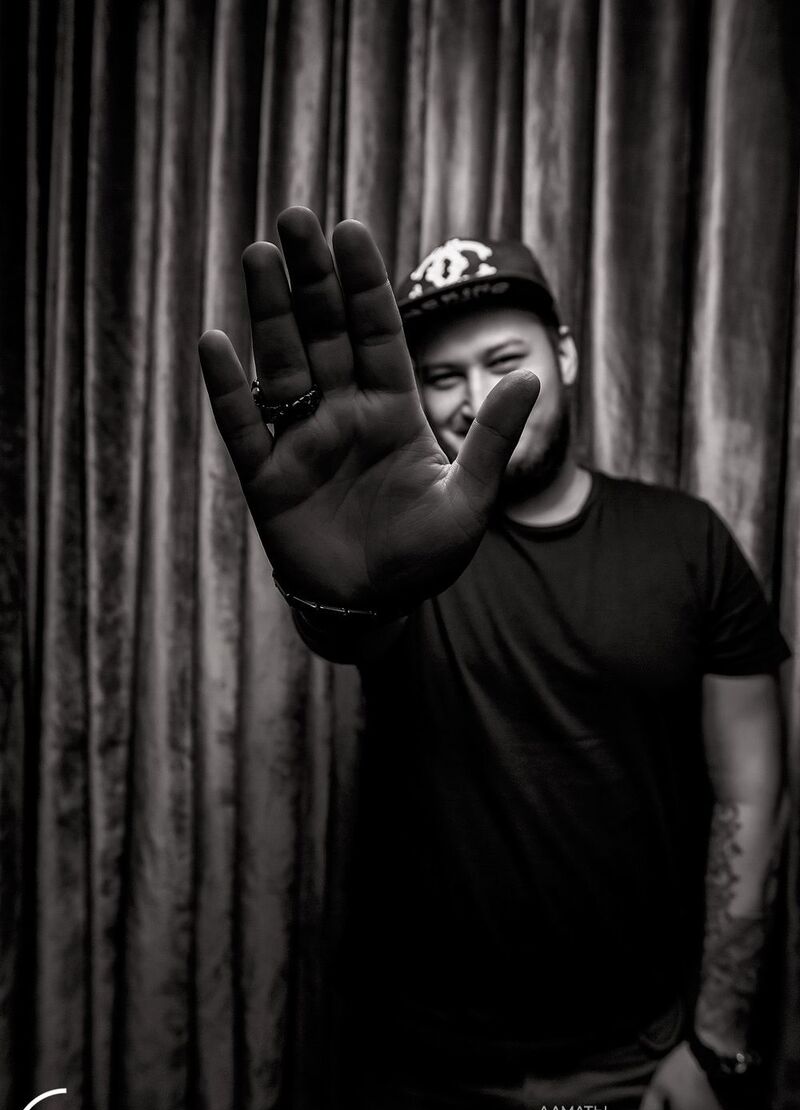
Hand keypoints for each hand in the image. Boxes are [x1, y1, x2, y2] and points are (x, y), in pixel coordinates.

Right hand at [198, 207, 539, 610]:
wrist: (372, 606)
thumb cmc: (423, 557)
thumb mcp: (468, 503)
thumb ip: (492, 441)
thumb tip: (530, 377)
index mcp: (392, 412)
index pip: (377, 333)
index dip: (363, 284)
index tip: (350, 230)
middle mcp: (344, 414)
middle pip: (324, 333)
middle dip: (311, 278)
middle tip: (295, 217)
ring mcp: (302, 441)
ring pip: (282, 364)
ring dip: (269, 313)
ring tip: (256, 254)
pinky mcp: (267, 477)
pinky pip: (244, 427)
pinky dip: (229, 390)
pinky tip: (216, 344)